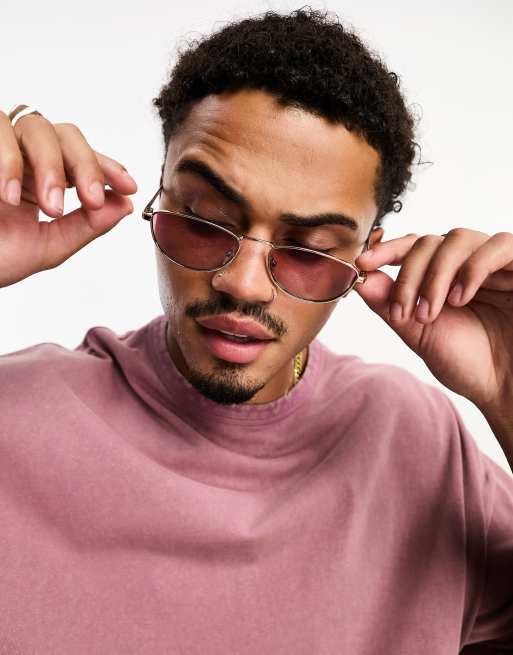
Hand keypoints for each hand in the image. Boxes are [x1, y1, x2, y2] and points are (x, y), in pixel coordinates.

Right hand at [0, 109, 136, 287]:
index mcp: (41, 178)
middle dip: (86, 166)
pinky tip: (8, 195)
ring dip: (50, 166)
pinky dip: (8, 160)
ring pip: (35, 126)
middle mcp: (22, 156)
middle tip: (93, 199)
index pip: (81, 160)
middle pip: (66, 135)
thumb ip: (87, 226)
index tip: (129, 186)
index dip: (108, 168)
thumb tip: (126, 204)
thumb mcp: (47, 246)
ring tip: (51, 207)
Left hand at [354, 229, 512, 414]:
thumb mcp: (420, 333)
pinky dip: (474, 267)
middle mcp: (468, 264)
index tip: (362, 263)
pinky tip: (461, 298)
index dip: (386, 250)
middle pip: (429, 241)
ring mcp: (497, 264)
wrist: (507, 388)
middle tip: (405, 312)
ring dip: (436, 275)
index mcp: (443, 277)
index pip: (412, 248)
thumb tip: (359, 278)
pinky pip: (500, 244)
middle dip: (409, 276)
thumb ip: (391, 304)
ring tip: (431, 313)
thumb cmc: (468, 364)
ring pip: (458, 238)